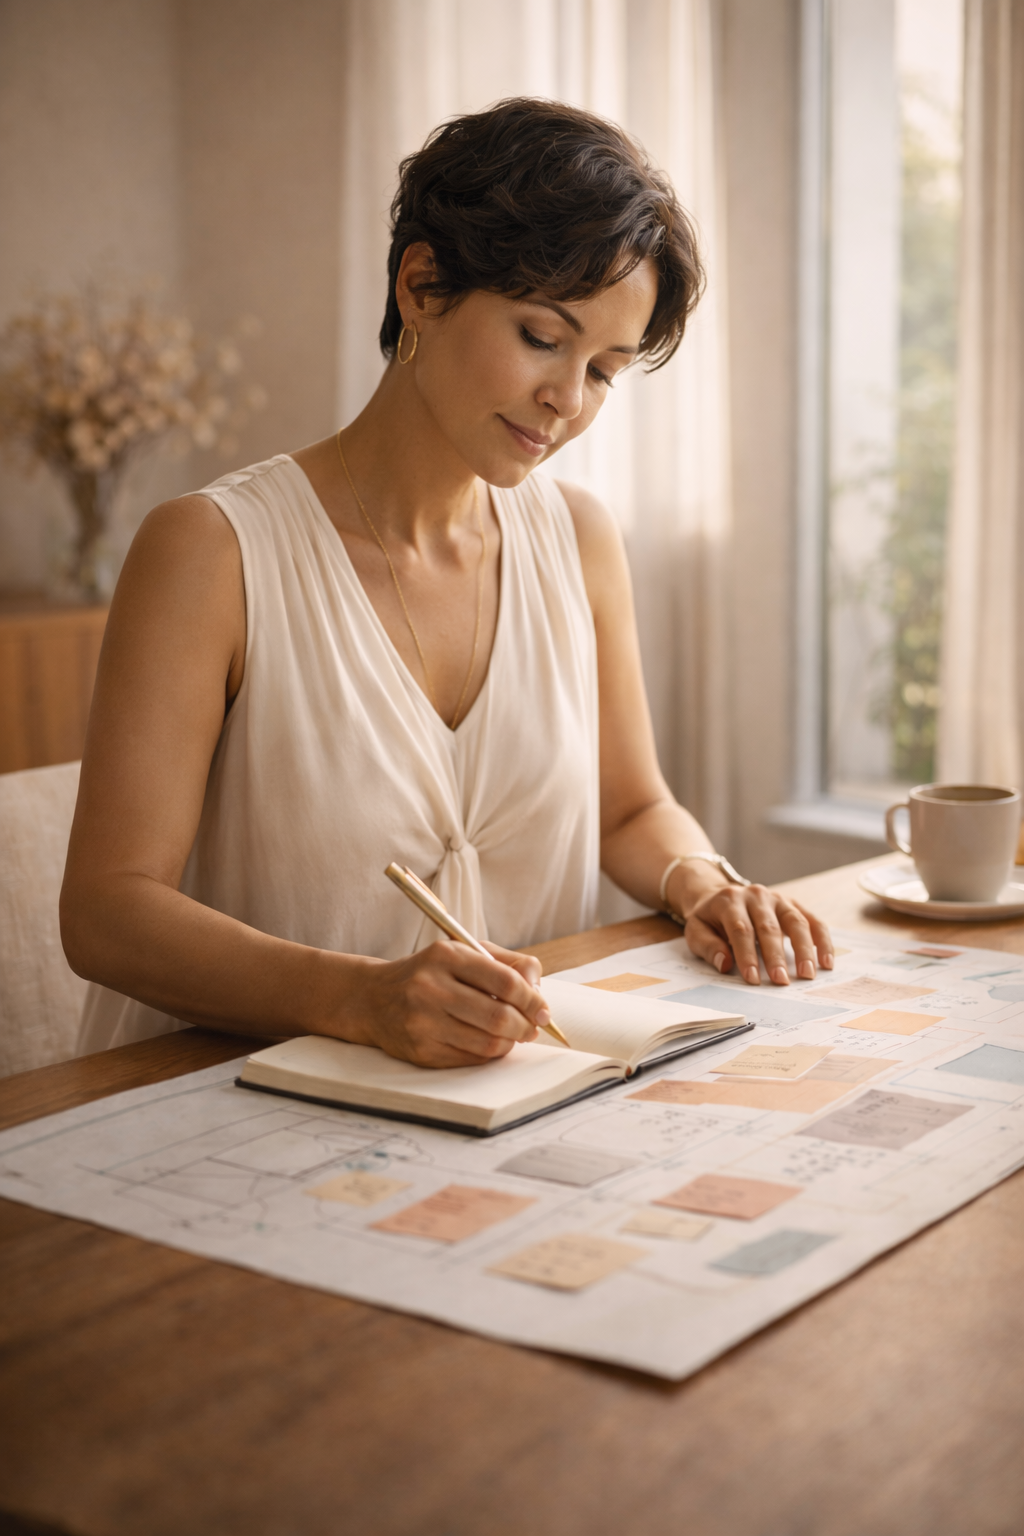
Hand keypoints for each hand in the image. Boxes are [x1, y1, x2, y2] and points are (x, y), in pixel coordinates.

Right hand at [343, 940, 547, 1066]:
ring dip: (509, 1043)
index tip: (543, 1010)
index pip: (505, 981)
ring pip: (487, 1043)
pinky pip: (470, 1060)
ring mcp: (422, 1022)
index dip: (532, 1000)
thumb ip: (506, 963)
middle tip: (532, 1028)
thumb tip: (537, 987)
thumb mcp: (462, 954)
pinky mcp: (420, 1051)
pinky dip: (488, 1054)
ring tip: (512, 1035)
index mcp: (445, 956)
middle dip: (525, 1026)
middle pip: (498, 1016)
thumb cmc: (429, 974)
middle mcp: (430, 988)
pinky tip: (488, 1043)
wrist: (374, 999)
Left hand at [676, 879, 833, 986]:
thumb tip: (725, 963)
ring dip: (804, 949)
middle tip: (781, 981)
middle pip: (768, 927)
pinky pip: (813, 920)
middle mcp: (756, 895)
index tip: (753, 979)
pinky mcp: (794, 904)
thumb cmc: (710, 920)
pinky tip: (827, 961)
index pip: (740, 929)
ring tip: (808, 974)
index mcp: (729, 901)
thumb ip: (708, 946)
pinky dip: (822, 940)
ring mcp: (778, 898)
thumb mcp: (696, 931)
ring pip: (795, 922)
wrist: (720, 896)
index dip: (747, 955)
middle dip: (775, 956)